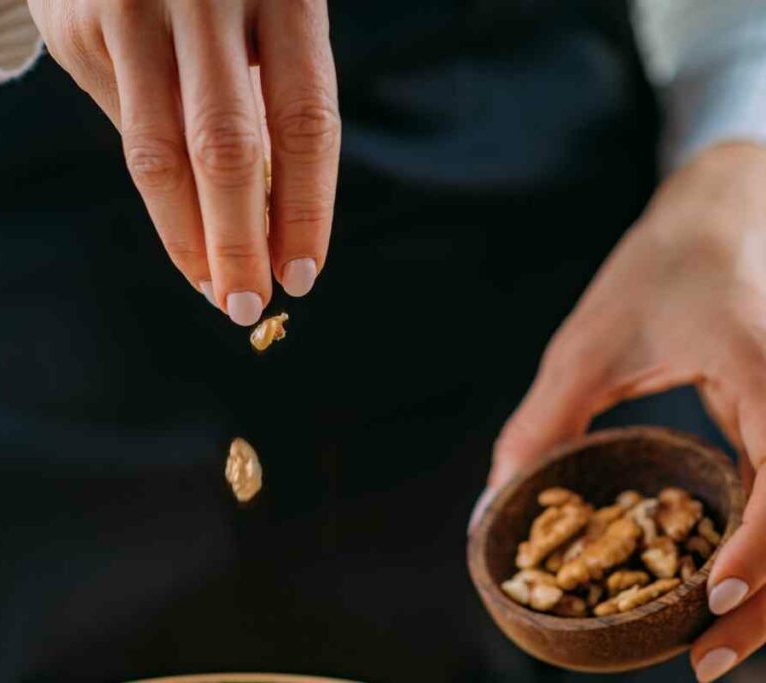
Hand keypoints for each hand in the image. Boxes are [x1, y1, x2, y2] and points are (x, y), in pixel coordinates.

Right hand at [26, 0, 339, 324]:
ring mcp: (137, 6)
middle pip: (229, 145)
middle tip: (249, 304)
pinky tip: (179, 222)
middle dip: (240, 240)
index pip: (304, 119)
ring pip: (161, 153)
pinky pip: (123, 128)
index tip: (302, 272)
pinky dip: (157, 189)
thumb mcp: (256, 14)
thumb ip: (259, 102)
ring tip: (213, 287)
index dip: (306, 206)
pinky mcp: (80, 27)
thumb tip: (272, 219)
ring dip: (188, 236)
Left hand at [486, 143, 765, 680]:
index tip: (709, 599)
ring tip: (712, 642)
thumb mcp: (587, 344)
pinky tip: (723, 585)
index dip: (762, 551)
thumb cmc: (658, 268)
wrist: (723, 212)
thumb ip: (542, 424)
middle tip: (702, 660)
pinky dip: (765, 547)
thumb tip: (495, 505)